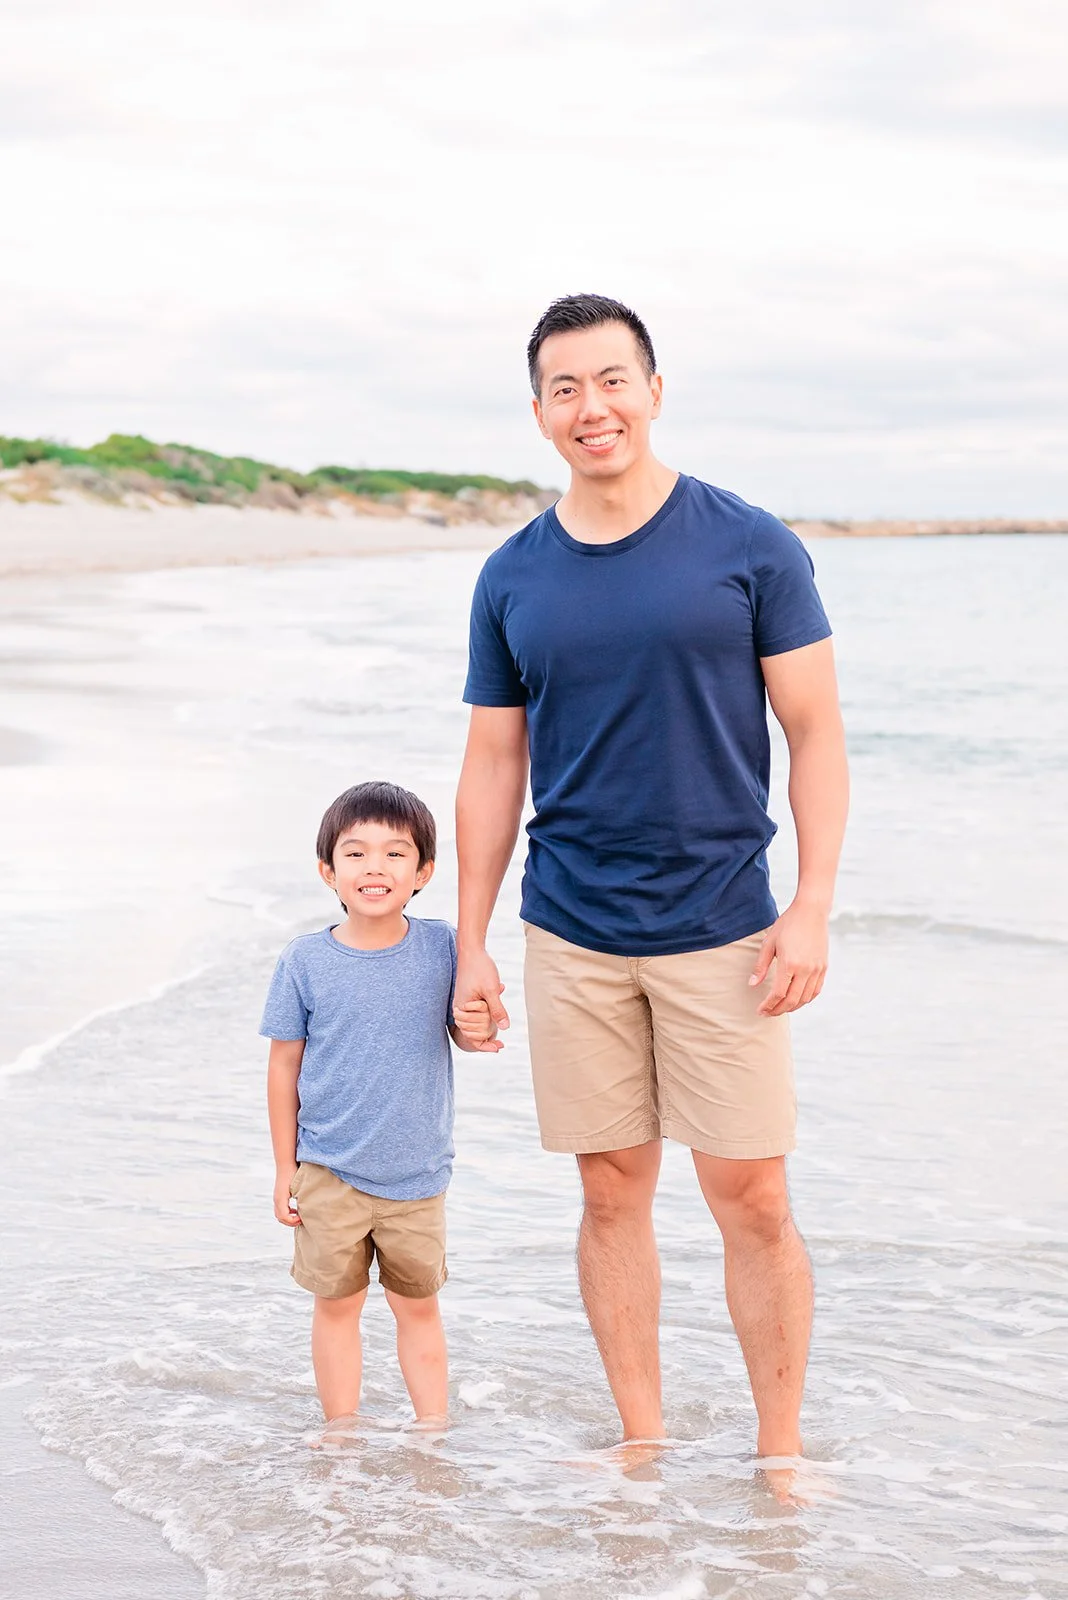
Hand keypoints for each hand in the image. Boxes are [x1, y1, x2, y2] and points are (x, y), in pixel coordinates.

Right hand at [273, 1165, 300, 1226]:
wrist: (285, 1163)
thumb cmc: (293, 1173)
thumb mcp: (298, 1186)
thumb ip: (301, 1198)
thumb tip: (306, 1209)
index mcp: (281, 1198)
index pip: (284, 1217)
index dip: (293, 1221)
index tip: (302, 1218)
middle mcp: (277, 1199)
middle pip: (280, 1218)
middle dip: (291, 1222)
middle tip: (302, 1221)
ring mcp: (276, 1197)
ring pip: (279, 1214)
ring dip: (288, 1218)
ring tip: (299, 1217)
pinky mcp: (278, 1195)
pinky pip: (280, 1209)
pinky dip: (287, 1213)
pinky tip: (295, 1210)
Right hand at [454, 945, 508, 1051]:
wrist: (472, 950)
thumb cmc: (480, 968)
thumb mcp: (491, 990)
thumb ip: (497, 1010)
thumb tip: (504, 1028)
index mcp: (463, 1010)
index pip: (472, 1037)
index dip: (485, 1046)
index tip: (499, 1048)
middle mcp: (460, 1009)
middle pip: (475, 1032)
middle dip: (488, 1029)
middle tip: (501, 1020)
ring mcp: (464, 1004)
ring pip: (478, 1022)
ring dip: (489, 1017)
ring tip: (499, 996)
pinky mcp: (469, 998)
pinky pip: (480, 1010)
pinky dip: (490, 1007)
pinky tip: (500, 988)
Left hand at [749, 900, 828, 1015]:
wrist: (812, 912)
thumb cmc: (787, 924)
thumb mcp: (769, 943)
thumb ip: (761, 966)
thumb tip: (753, 984)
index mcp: (790, 964)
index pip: (778, 994)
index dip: (768, 1005)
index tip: (760, 1010)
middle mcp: (806, 970)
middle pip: (792, 1001)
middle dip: (778, 1010)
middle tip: (767, 1013)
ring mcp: (817, 969)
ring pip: (805, 998)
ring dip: (791, 1007)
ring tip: (779, 1008)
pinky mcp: (823, 967)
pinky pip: (815, 991)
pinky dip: (805, 999)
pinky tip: (795, 1000)